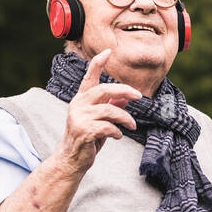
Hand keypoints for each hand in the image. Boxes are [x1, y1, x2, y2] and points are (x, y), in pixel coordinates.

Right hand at [54, 49, 142, 173]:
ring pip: (109, 110)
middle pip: (104, 90)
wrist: (72, 160)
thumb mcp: (101, 120)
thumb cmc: (88, 138)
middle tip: (139, 95)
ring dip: (125, 118)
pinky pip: (108, 127)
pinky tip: (118, 136)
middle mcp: (78, 105)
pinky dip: (117, 131)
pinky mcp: (84, 131)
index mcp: (81, 99)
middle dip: (124, 90)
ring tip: (132, 125)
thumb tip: (127, 96)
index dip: (98, 64)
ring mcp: (79, 117)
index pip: (89, 77)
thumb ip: (111, 106)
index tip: (108, 51)